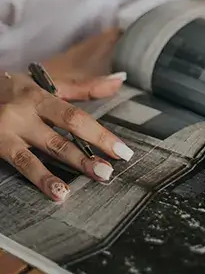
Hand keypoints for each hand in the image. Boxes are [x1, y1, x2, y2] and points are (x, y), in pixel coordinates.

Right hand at [0, 70, 132, 201]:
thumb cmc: (14, 91)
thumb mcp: (47, 85)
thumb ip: (83, 88)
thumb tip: (119, 79)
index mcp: (39, 98)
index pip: (75, 119)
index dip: (100, 136)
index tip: (123, 152)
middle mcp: (21, 114)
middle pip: (57, 140)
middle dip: (83, 158)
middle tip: (106, 173)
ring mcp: (3, 132)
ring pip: (32, 157)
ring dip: (50, 177)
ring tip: (67, 193)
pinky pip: (16, 165)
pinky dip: (33, 180)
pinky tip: (48, 193)